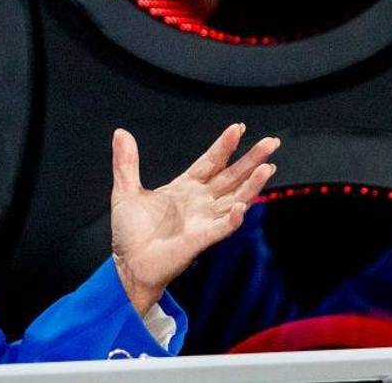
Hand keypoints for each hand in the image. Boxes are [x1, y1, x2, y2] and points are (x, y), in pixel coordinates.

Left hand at [110, 123, 278, 313]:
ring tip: (267, 167)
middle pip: (231, 176)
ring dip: (251, 185)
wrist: (128, 264)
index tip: (238, 128)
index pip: (210, 162)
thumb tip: (120, 132)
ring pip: (234, 199)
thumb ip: (126, 163)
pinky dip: (233, 218)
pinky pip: (222, 228)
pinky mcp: (200, 240)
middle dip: (251, 160)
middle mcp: (199, 201)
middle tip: (271, 142)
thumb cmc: (130, 231)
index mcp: (184, 187)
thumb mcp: (125, 191)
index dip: (224, 146)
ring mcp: (203, 220)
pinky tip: (243, 206)